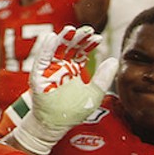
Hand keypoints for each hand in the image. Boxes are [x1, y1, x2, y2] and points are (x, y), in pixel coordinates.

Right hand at [10, 26, 116, 154]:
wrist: (55, 124)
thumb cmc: (73, 111)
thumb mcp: (94, 94)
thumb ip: (103, 77)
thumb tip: (114, 60)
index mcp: (74, 69)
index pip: (81, 52)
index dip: (89, 44)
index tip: (98, 38)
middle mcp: (62, 66)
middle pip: (69, 47)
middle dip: (78, 38)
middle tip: (87, 30)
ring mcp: (50, 69)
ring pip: (56, 49)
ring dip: (62, 39)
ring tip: (71, 30)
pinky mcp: (39, 74)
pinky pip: (42, 58)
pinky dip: (46, 48)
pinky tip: (52, 38)